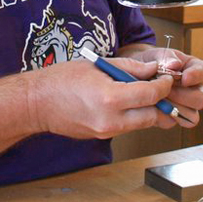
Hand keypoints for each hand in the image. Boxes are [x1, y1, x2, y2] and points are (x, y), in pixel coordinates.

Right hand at [28, 58, 176, 139]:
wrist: (36, 103)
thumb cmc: (62, 79)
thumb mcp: (98, 64)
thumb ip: (130, 68)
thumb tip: (153, 70)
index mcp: (109, 98)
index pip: (150, 95)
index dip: (163, 86)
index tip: (165, 78)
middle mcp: (110, 120)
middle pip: (152, 116)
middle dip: (161, 102)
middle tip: (161, 88)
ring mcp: (106, 131)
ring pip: (142, 124)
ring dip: (149, 110)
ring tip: (145, 94)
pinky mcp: (102, 137)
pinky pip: (127, 128)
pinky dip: (134, 116)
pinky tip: (128, 103)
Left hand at [121, 46, 202, 126]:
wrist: (135, 75)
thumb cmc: (150, 63)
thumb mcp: (156, 55)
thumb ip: (166, 57)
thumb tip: (174, 64)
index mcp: (194, 69)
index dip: (196, 76)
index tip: (184, 77)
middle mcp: (194, 89)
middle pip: (201, 98)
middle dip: (183, 95)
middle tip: (166, 89)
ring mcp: (186, 106)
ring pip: (192, 115)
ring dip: (174, 107)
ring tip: (158, 98)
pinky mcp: (174, 117)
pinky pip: (175, 122)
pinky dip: (164, 116)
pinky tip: (154, 106)